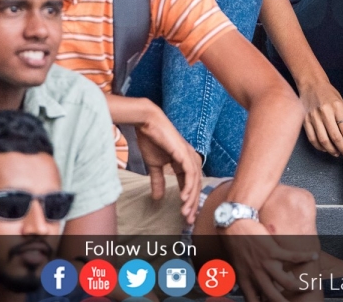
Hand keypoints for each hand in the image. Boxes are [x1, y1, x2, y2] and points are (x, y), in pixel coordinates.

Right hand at [134, 105, 202, 223]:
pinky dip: (188, 186)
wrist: (147, 123)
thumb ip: (158, 180)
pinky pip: (189, 173)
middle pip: (195, 186)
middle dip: (192, 204)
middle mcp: (191, 159)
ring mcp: (189, 155)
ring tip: (185, 212)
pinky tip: (183, 197)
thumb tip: (157, 197)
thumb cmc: (151, 140)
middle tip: (188, 220)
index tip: (185, 216)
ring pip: (195, 181)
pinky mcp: (184, 152)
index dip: (188, 201)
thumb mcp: (154, 165)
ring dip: (190, 198)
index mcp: (185, 162)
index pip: (190, 185)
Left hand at [221, 218, 318, 301]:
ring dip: (300, 285)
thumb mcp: (233, 264)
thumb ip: (239, 278)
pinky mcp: (273, 251)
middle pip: (274, 296)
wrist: (233, 224)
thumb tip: (237, 288)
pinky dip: (305, 256)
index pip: (254, 301)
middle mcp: (257, 275)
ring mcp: (266, 264)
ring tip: (309, 286)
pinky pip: (292, 257)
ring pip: (287, 282)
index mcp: (245, 280)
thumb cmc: (232, 243)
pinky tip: (314, 256)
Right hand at [298, 79, 342, 158]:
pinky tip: (326, 149)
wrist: (311, 84)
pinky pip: (312, 138)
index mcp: (337, 107)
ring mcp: (313, 117)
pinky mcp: (305, 121)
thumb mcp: (342, 103)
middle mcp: (325, 112)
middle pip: (335, 137)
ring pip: (323, 140)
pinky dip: (320, 147)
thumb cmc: (329, 94)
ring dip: (332, 150)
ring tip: (338, 154)